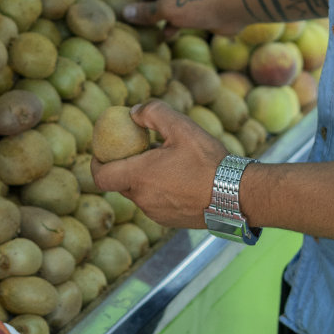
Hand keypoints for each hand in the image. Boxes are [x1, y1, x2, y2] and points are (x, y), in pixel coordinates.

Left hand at [91, 100, 228, 229]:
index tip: (101, 152)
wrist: (236, 196)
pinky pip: (154, 203)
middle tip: (136, 151)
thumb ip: (153, 113)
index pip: (101, 176)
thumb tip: (133, 112)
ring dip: (143, 178)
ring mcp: (156, 213)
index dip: (96, 163)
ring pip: (139, 193)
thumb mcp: (182, 126)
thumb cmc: (209, 161)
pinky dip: (157, 190)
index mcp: (140, 176)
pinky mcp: (170, 221)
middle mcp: (143, 199)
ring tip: (164, 162)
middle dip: (123, 167)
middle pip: (120, 183)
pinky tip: (178, 178)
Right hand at [107, 0, 233, 33]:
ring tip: (135, 27)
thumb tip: (125, 12)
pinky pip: (174, 18)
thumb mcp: (168, 8)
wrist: (233, 7)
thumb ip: (146, 12)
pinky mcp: (194, 11)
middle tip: (116, 9)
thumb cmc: (199, 3)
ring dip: (149, 16)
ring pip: (160, 7)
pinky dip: (167, 26)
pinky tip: (163, 38)